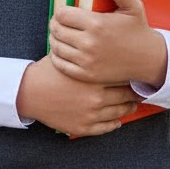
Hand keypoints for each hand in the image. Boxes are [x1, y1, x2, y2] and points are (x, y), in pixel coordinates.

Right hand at [16, 56, 138, 135]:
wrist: (29, 92)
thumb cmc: (48, 72)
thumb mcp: (68, 57)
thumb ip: (86, 53)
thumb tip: (101, 41)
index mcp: (93, 79)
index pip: (122, 77)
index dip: (130, 75)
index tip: (135, 73)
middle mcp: (96, 98)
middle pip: (125, 96)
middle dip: (134, 93)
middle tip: (140, 90)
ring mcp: (91, 115)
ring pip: (119, 113)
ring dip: (128, 108)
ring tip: (132, 104)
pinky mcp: (84, 127)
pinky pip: (107, 127)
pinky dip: (115, 123)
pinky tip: (118, 119)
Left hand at [48, 0, 167, 87]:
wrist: (149, 60)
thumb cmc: (139, 31)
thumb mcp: (133, 7)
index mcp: (97, 24)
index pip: (62, 14)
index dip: (60, 11)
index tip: (64, 12)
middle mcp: (89, 43)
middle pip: (56, 30)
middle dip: (55, 24)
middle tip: (59, 23)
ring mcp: (87, 61)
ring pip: (56, 46)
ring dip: (54, 39)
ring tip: (60, 35)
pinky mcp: (87, 75)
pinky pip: (61, 64)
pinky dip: (57, 56)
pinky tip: (61, 51)